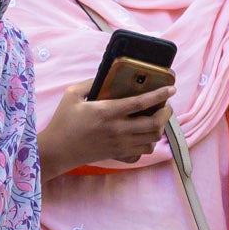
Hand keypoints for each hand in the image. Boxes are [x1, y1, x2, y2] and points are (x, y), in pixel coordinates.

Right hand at [40, 83, 173, 176]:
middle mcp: (117, 130)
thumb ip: (90, 83)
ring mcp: (119, 145)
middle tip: (166, 106)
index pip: (141, 103)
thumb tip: (106, 75)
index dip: (160, 95)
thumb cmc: (63, 121)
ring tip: (157, 119)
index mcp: (107, 112)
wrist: (57, 150)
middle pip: (154, 124)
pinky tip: (144, 136)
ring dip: (160, 128)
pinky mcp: (117, 155)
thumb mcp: (72, 95)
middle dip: (166, 113)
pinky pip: (143, 152)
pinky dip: (149, 144)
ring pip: (152, 139)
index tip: (171, 88)